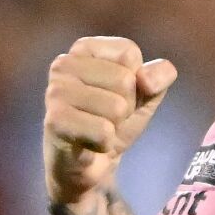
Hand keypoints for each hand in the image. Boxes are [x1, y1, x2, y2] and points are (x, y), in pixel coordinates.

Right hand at [45, 36, 178, 211]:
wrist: (91, 165)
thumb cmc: (115, 121)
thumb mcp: (146, 95)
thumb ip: (159, 76)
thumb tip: (146, 79)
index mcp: (84, 48)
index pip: (129, 53)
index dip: (136, 81)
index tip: (117, 94)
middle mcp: (63, 64)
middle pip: (125, 80)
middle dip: (125, 107)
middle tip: (106, 118)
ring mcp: (55, 92)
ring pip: (116, 107)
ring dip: (114, 127)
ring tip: (97, 129)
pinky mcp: (54, 121)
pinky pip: (104, 131)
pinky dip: (105, 144)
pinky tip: (89, 144)